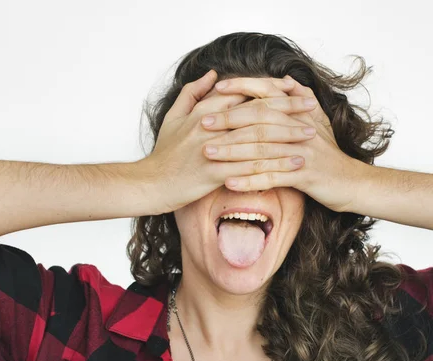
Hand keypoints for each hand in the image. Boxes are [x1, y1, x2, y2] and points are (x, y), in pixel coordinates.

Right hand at [137, 71, 298, 213]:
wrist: (149, 184)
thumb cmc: (163, 155)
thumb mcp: (173, 117)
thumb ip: (192, 93)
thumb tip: (212, 75)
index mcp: (203, 112)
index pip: (244, 95)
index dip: (271, 92)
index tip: (293, 90)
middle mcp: (210, 127)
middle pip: (256, 113)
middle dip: (287, 110)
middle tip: (312, 109)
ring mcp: (213, 150)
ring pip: (258, 140)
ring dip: (287, 138)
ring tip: (310, 137)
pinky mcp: (214, 174)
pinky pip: (251, 169)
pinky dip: (275, 166)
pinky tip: (293, 166)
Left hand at [200, 75, 363, 212]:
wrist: (351, 182)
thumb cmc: (327, 154)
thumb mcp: (317, 123)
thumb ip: (299, 101)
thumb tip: (285, 80)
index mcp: (300, 113)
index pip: (267, 94)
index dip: (242, 89)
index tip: (216, 89)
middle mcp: (300, 128)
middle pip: (260, 119)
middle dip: (228, 120)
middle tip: (202, 123)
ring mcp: (301, 151)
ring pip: (261, 148)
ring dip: (232, 151)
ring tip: (207, 153)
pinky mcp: (304, 176)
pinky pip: (271, 177)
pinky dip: (249, 180)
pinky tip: (228, 183)